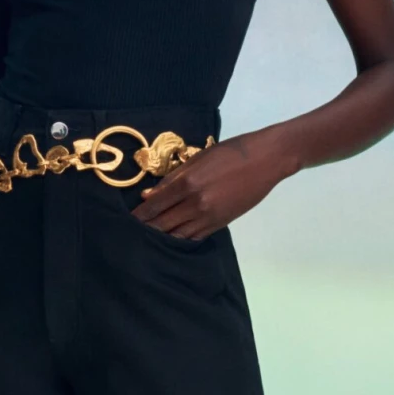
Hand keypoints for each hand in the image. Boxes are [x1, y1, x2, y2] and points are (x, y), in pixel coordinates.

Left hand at [131, 131, 293, 238]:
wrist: (266, 160)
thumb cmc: (232, 152)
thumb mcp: (199, 158)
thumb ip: (173, 178)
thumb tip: (148, 195)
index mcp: (187, 183)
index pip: (154, 205)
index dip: (139, 215)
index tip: (126, 222)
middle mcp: (195, 203)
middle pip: (162, 223)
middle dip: (146, 229)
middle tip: (130, 236)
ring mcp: (208, 216)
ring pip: (177, 234)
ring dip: (162, 238)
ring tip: (147, 241)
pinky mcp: (220, 224)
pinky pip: (194, 237)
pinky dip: (180, 240)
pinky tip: (171, 240)